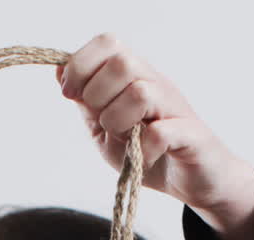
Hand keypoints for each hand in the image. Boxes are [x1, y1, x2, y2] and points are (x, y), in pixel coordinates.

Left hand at [56, 33, 253, 220]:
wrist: (193, 182)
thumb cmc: (149, 153)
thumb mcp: (106, 131)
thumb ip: (87, 105)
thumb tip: (60, 72)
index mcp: (134, 77)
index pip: (108, 43)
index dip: (80, 64)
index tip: (69, 93)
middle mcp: (155, 83)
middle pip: (122, 62)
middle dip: (97, 94)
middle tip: (102, 122)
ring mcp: (174, 107)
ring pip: (140, 92)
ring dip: (118, 120)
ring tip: (123, 139)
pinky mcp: (190, 135)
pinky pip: (161, 132)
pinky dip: (144, 149)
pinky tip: (143, 158)